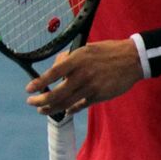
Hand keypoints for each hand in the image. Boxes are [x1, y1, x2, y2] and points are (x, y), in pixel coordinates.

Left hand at [26, 40, 144, 115]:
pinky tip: (64, 110)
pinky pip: (81, 105)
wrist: (132, 59)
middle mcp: (83, 74)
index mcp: (77, 59)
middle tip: (31, 103)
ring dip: (52, 108)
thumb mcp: (85, 48)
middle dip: (41, 100)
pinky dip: (71, 109)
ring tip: (42, 110)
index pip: (53, 73)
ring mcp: (91, 87)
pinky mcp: (99, 96)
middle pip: (57, 93)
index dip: (39, 82)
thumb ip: (68, 58)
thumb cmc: (106, 52)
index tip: (28, 90)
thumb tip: (54, 70)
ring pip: (67, 102)